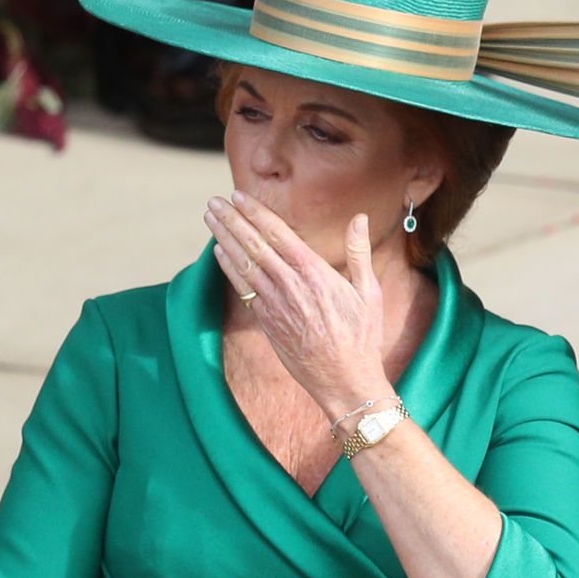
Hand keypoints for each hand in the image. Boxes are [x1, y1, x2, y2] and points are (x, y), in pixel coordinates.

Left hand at [207, 192, 397, 424]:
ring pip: (243, 264)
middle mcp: (290, 285)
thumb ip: (359, 252)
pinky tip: (218, 252)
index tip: (238, 196)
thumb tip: (360, 218)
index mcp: (316, 274)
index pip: (278, 234)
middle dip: (231, 220)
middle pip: (253, 245)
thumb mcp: (369, 292)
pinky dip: (228, 267)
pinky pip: (242, 288)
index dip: (255, 213)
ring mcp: (275, 304)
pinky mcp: (266, 321)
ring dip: (223, 238)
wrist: (345, 381)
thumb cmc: (363, 337)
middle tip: (214, 201)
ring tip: (210, 218)